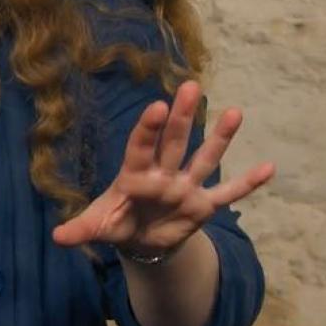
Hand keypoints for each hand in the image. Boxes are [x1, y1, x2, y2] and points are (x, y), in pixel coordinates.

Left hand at [51, 81, 273, 257]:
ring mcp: (185, 187)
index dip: (148, 129)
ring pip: (204, 158)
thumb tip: (56, 237)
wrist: (140, 239)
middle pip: (173, 141)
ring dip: (220, 137)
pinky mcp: (203, 205)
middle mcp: (163, 174)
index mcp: (135, 175)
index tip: (155, 106)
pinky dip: (248, 183)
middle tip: (190, 86)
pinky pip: (229, 193)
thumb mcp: (97, 227)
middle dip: (181, 116)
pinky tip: (269, 167)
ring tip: (235, 112)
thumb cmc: (116, 222)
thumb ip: (80, 230)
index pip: (141, 147)